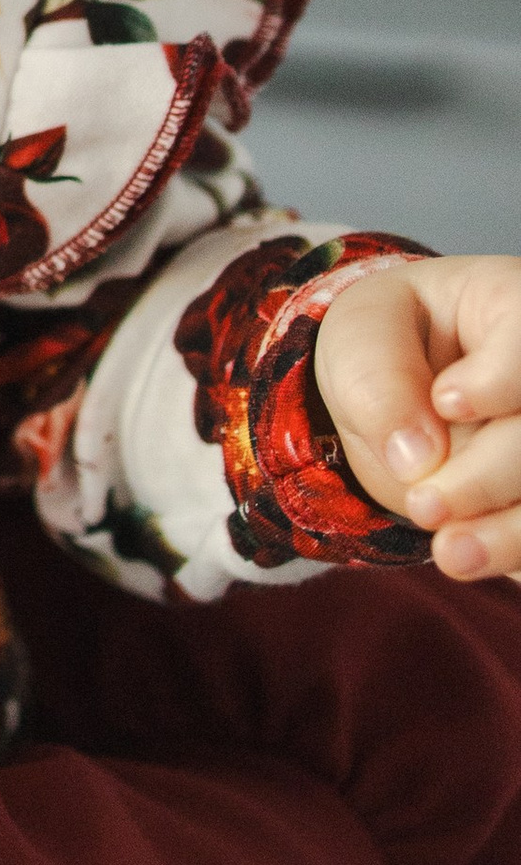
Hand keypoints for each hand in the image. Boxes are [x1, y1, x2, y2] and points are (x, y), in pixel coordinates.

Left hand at [321, 257, 520, 579]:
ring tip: (451, 555)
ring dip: (513, 531)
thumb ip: (380, 382)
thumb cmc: (386, 342)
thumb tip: (418, 460)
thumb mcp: (360, 337)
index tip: (447, 401)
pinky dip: (517, 551)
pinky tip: (476, 560)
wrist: (399, 387)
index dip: (501, 378)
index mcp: (516, 304)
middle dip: (490, 474)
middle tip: (423, 503)